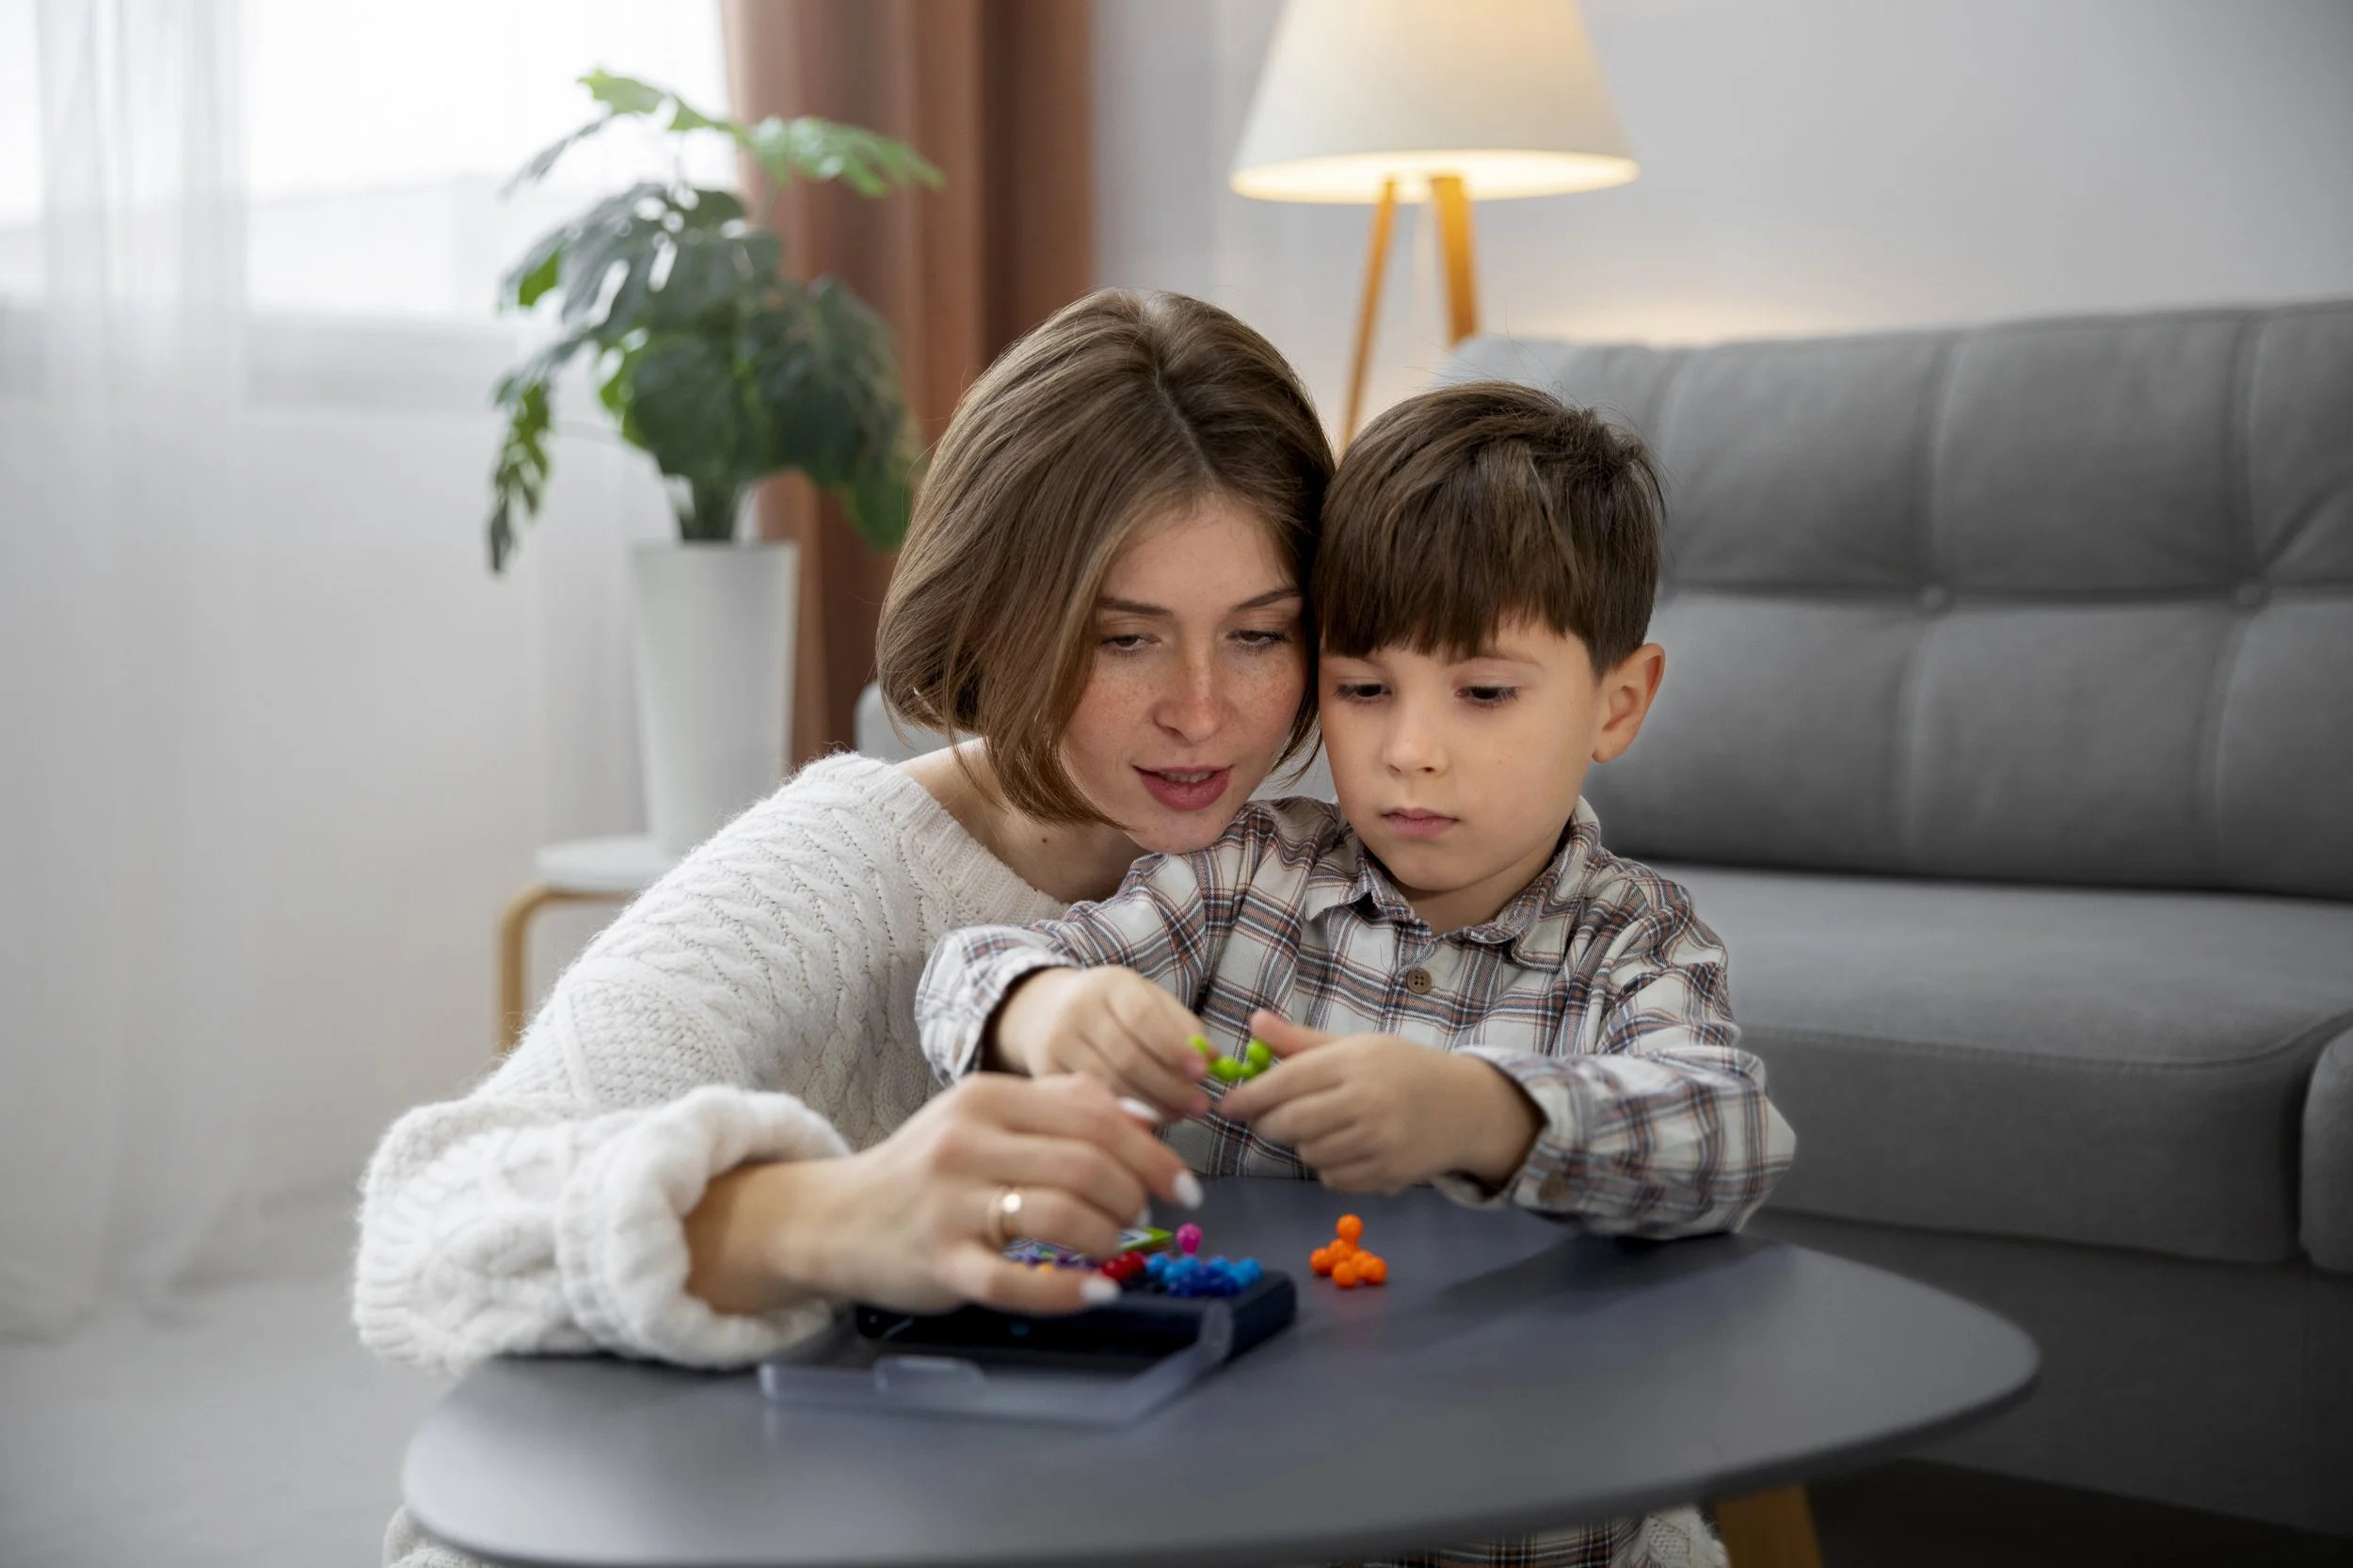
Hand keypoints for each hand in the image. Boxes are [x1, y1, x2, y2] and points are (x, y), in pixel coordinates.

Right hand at [685, 1073, 1201, 1317]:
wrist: (836, 1217)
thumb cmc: (926, 1169)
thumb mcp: (986, 1116)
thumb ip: (1063, 1107)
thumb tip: (1148, 1120)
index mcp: (988, 1097)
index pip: (1095, 1116)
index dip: (1153, 1154)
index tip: (1182, 1185)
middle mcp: (967, 1142)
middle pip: (1086, 1164)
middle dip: (1135, 1196)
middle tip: (1145, 1219)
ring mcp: (950, 1203)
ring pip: (1059, 1215)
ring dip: (1107, 1237)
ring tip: (1116, 1248)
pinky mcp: (940, 1260)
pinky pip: (1016, 1281)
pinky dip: (1069, 1289)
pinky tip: (1097, 1292)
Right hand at [989, 965, 1211, 1120]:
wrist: (1043, 1009)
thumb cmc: (1111, 1008)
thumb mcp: (1145, 999)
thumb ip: (1181, 1026)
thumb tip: (1214, 1058)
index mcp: (1109, 984)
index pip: (1143, 1017)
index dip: (1174, 1048)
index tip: (1203, 1072)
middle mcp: (1077, 1011)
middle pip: (1127, 1057)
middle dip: (1169, 1086)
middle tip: (1200, 1106)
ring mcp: (1056, 1043)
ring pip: (1108, 1084)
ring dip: (1150, 1106)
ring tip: (1178, 1114)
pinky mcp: (1043, 1072)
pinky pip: (1088, 1100)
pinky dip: (1122, 1114)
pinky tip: (1146, 1120)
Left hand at [1215, 1010, 1542, 1193]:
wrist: (1465, 1107)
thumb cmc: (1403, 1070)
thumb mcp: (1356, 1046)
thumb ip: (1301, 1043)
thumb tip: (1253, 1024)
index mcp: (1353, 1062)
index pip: (1284, 1082)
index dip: (1248, 1097)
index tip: (1228, 1105)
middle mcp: (1365, 1102)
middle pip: (1288, 1124)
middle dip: (1267, 1125)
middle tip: (1267, 1120)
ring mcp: (1377, 1143)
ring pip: (1307, 1154)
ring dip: (1303, 1144)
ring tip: (1323, 1126)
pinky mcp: (1387, 1175)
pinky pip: (1332, 1178)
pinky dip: (1329, 1167)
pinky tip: (1348, 1147)